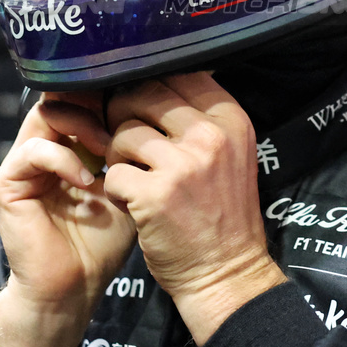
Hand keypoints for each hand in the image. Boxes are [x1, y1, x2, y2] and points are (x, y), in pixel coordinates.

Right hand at [0, 96, 135, 346]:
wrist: (76, 287)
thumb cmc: (106, 240)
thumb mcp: (131, 186)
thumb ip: (136, 153)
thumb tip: (164, 115)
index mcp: (72, 144)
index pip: (86, 98)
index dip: (112, 93)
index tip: (142, 102)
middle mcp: (46, 147)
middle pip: (65, 96)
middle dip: (98, 102)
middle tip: (126, 118)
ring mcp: (24, 163)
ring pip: (48, 114)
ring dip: (84, 126)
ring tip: (109, 148)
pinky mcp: (7, 183)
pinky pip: (34, 151)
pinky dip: (65, 160)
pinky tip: (88, 180)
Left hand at [102, 72, 285, 344]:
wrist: (227, 272)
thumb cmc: (224, 214)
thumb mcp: (231, 155)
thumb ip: (203, 120)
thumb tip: (159, 83)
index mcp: (231, 121)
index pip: (182, 74)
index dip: (153, 85)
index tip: (144, 106)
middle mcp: (211, 136)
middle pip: (146, 94)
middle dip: (126, 114)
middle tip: (127, 140)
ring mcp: (183, 164)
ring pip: (123, 132)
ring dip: (117, 154)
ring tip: (131, 175)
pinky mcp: (154, 194)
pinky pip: (114, 172)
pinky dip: (115, 188)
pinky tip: (130, 201)